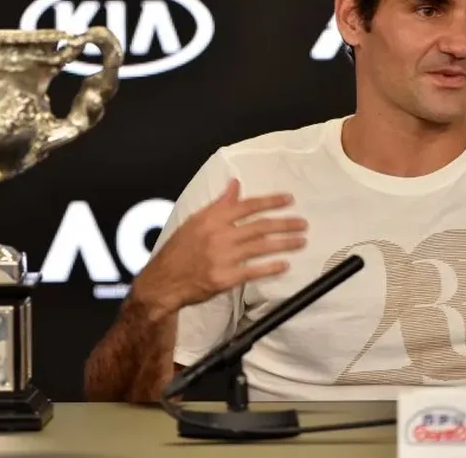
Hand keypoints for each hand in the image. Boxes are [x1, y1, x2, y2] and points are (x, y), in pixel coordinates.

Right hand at [130, 178, 307, 316]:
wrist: (163, 280)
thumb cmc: (179, 250)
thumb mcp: (196, 220)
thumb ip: (219, 204)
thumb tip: (235, 185)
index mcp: (212, 218)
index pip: (248, 205)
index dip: (271, 202)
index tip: (289, 200)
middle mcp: (219, 235)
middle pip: (260, 226)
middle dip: (285, 224)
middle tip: (302, 224)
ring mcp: (222, 257)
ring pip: (261, 247)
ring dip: (284, 243)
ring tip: (300, 242)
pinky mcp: (224, 278)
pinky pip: (253, 271)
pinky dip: (271, 268)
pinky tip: (284, 265)